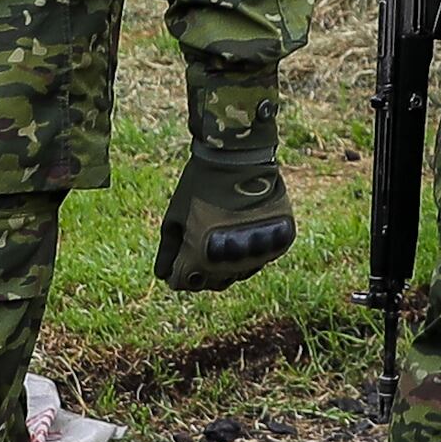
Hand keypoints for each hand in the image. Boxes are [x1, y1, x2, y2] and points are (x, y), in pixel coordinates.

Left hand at [156, 148, 294, 289]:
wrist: (238, 158)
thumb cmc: (201, 185)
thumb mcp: (175, 216)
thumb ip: (169, 251)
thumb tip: (163, 276)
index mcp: (200, 261)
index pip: (184, 283)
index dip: (178, 271)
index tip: (178, 257)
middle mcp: (230, 265)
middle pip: (212, 283)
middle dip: (202, 271)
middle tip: (200, 246)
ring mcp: (256, 255)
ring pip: (238, 274)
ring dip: (227, 263)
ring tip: (222, 235)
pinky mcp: (277, 244)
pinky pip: (260, 258)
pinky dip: (249, 251)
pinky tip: (242, 230)